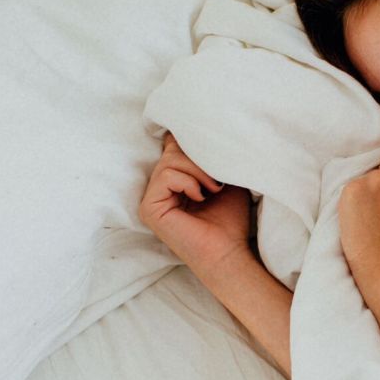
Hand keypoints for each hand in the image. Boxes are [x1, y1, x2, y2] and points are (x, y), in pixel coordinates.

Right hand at [139, 132, 252, 269]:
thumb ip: (211, 155)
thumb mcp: (224, 177)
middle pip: (172, 150)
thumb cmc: (231, 219)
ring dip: (198, 171)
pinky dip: (189, 182)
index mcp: (173, 182)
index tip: (214, 151)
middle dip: (199, 158)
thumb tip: (202, 128)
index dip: (192, 143)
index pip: (173, 146)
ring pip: (169, 161)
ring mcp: (151, 199)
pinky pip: (166, 176)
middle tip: (218, 181)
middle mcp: (158, 189)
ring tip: (213, 190)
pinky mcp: (149, 209)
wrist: (229, 251)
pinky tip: (200, 198)